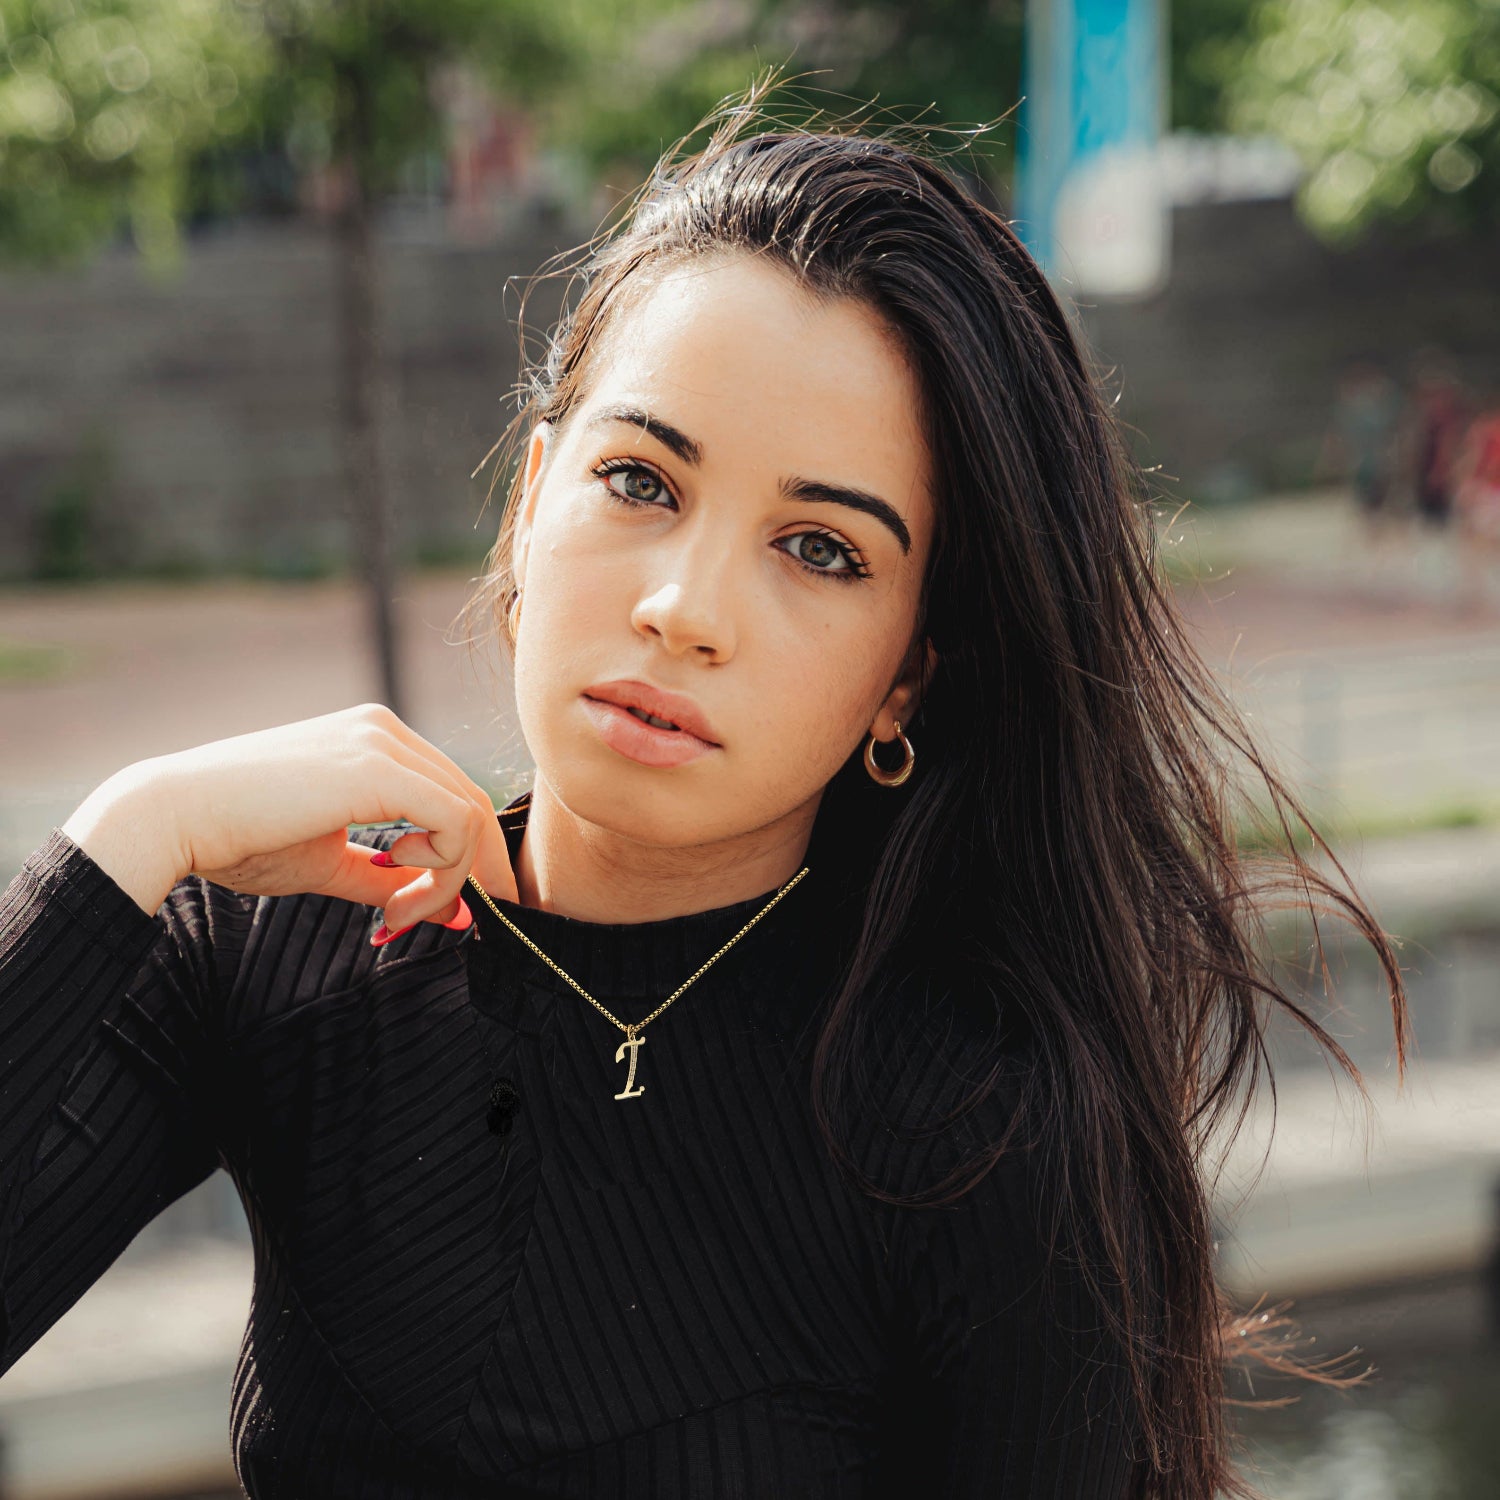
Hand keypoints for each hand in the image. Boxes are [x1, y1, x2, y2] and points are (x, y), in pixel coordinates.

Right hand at [68, 703, 517, 931]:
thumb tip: (456, 914)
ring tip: (402, 916)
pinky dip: (444, 870)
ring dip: (451, 880)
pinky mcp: (378, 769)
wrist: (174, 817)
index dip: (462, 859)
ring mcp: (382, 742)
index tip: (435, 910)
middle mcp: (385, 730)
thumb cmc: (239, 839)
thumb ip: (391, 883)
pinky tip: (398, 892)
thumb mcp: (330, 864)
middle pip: (471, 802)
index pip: (452, 796)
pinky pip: (454, 823)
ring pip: (469, 814)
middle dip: (474, 871)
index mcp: (374, 740)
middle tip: (455, 922)